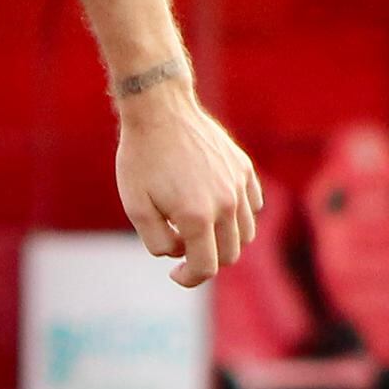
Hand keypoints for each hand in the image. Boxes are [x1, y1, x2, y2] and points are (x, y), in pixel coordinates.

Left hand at [113, 79, 263, 289]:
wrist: (159, 110)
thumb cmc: (141, 158)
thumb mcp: (136, 206)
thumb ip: (158, 242)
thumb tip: (180, 252)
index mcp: (196, 217)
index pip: (206, 267)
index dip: (189, 278)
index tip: (175, 273)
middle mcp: (225, 203)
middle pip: (229, 255)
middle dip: (207, 261)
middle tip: (183, 250)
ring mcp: (239, 184)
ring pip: (246, 233)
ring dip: (225, 241)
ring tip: (198, 229)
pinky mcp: (244, 168)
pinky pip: (253, 206)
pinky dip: (239, 216)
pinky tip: (215, 208)